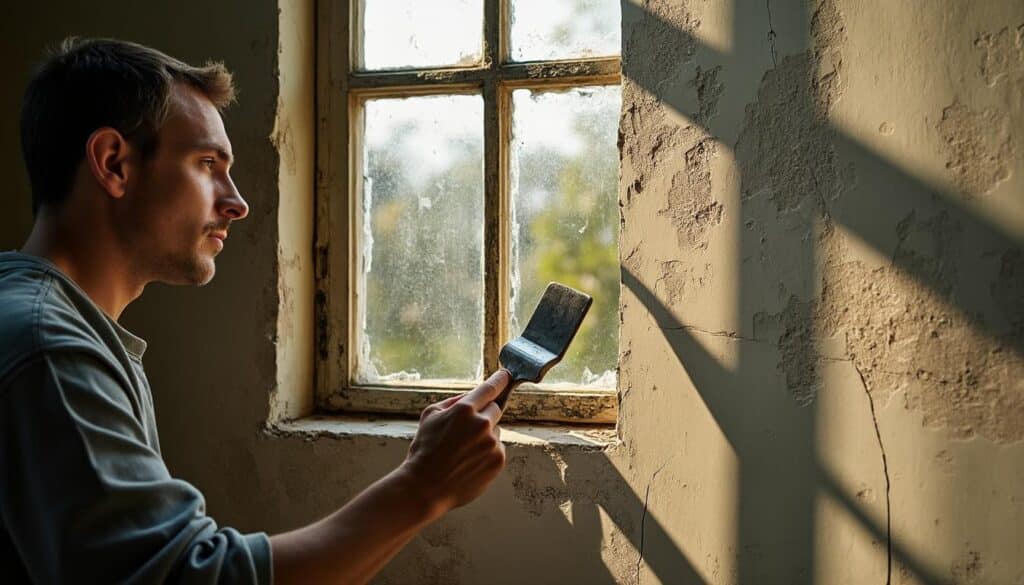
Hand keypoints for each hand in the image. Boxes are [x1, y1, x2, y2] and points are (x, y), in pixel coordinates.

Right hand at [401, 369, 510, 519]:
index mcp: (464, 410)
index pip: (490, 388)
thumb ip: (452, 401)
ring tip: (463, 452)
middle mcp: (481, 424)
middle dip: (484, 415)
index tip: (507, 375)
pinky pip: (498, 448)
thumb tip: (472, 395)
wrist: (426, 487)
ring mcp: (492, 443)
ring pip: (496, 431)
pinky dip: (487, 453)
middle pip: (495, 409)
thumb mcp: (430, 416)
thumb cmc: (424, 450)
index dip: (500, 379)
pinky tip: (470, 462)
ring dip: (485, 436)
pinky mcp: (498, 460)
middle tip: (466, 431)